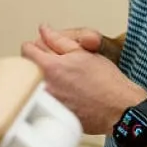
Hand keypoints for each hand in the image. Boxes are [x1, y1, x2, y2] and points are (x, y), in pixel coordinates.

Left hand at [21, 26, 146, 134]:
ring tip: (66, 81)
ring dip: (44, 79)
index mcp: (49, 67)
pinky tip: (69, 95)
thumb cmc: (107, 83)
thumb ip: (58, 40)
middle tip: (59, 66)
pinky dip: (52, 95)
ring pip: (35, 84)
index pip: (26, 49)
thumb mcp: (83, 53)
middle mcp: (44, 86)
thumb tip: (44, 30)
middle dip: (39, 63)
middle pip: (28, 67)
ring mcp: (47, 103)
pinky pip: (44, 100)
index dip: (38, 46)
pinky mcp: (53, 115)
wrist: (120, 110)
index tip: (47, 50)